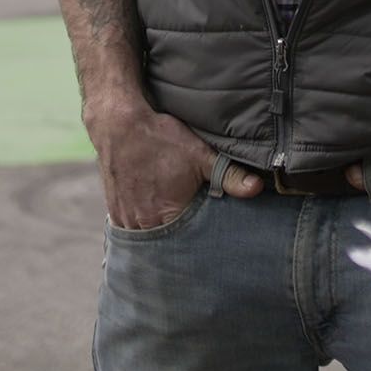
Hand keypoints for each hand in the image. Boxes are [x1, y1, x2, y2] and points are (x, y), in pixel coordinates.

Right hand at [87, 103, 258, 228]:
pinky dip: (143, 228)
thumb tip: (256, 188)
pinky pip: (130, 231)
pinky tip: (153, 223)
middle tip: (195, 241)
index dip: (200, 244)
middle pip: (167, 244)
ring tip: (175, 233)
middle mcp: (142, 223)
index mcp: (166, 216)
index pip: (188, 245)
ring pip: (148, 238)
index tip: (210, 243)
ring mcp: (125, 219)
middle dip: (181, 243)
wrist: (119, 125)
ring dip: (160, 237)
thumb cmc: (160, 139)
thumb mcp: (200, 155)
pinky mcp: (114, 211)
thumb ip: (229, 175)